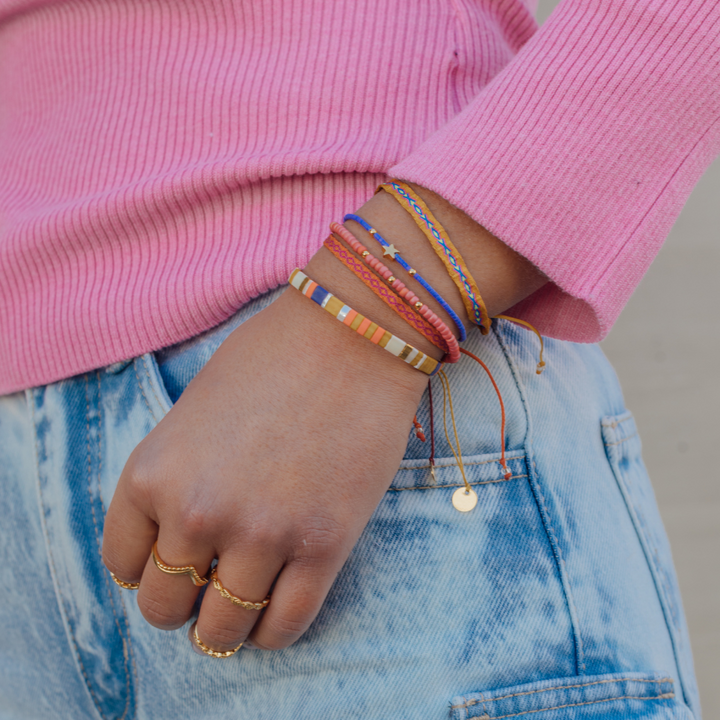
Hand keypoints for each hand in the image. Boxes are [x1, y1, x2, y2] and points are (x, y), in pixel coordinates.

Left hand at [102, 184, 545, 652]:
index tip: (170, 565)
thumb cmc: (272, 358)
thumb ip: (174, 478)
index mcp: (153, 473)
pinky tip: (276, 613)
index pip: (122, 563)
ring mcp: (263, 533)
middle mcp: (198, 512)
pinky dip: (274, 633)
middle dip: (182, 604)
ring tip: (241, 608)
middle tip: (207, 587)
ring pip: (221, 629)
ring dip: (225, 627)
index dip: (145, 570)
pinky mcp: (325, 545)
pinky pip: (286, 626)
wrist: (353, 333)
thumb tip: (179, 538)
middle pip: (164, 608)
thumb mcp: (193, 412)